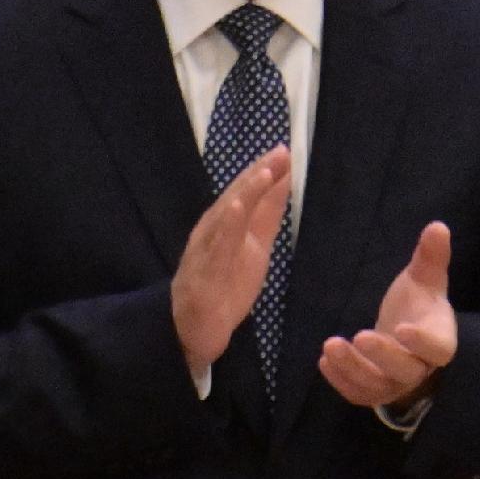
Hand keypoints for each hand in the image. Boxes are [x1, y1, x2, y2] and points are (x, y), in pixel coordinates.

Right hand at [173, 144, 294, 375]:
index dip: (264, 170)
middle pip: (235, 197)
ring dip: (244, 194)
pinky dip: (226, 227)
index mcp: (226, 223)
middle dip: (257, 174)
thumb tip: (284, 178)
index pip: (245, 191)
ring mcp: (206, 250)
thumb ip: (267, 213)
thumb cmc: (225, 282)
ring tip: (263, 173)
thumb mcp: (255, 244)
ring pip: (225, 217)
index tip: (284, 149)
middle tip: (279, 153)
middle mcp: (212, 230)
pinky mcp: (204, 273)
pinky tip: (236, 209)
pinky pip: (215, 248)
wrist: (195, 328)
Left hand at [318, 219, 460, 407]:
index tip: (402, 327)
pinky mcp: (374, 392)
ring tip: (330, 345)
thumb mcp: (424, 279)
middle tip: (359, 336)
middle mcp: (419, 369)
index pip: (436, 348)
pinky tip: (325, 360)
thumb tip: (437, 226)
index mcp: (438, 341)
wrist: (407, 338)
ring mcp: (395, 385)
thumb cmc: (418, 306)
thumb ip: (430, 257)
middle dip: (381, 355)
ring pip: (376, 385)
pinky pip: (357, 394)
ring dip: (352, 368)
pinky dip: (340, 381)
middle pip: (404, 370)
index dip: (422, 341)